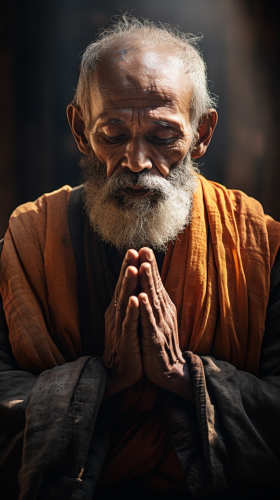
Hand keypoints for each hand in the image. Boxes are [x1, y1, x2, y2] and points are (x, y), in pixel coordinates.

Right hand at [103, 249, 142, 399]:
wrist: (119, 374)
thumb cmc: (126, 345)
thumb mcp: (127, 320)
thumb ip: (127, 303)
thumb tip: (132, 285)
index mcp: (118, 309)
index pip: (124, 284)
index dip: (129, 267)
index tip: (136, 248)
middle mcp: (116, 315)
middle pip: (122, 288)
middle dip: (127, 269)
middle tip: (131, 250)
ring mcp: (119, 327)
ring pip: (124, 302)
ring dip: (128, 285)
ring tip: (132, 268)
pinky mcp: (125, 341)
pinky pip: (128, 324)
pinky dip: (131, 311)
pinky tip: (134, 299)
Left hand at [138, 248, 193, 401]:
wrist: (169, 372)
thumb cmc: (160, 343)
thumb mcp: (158, 319)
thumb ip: (155, 301)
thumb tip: (149, 283)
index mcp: (162, 307)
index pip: (155, 283)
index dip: (150, 266)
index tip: (143, 247)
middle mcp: (163, 313)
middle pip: (155, 287)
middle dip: (149, 267)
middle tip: (144, 248)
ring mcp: (160, 325)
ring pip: (153, 301)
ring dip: (148, 283)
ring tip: (143, 266)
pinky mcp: (155, 339)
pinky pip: (149, 322)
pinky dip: (145, 309)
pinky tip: (141, 297)